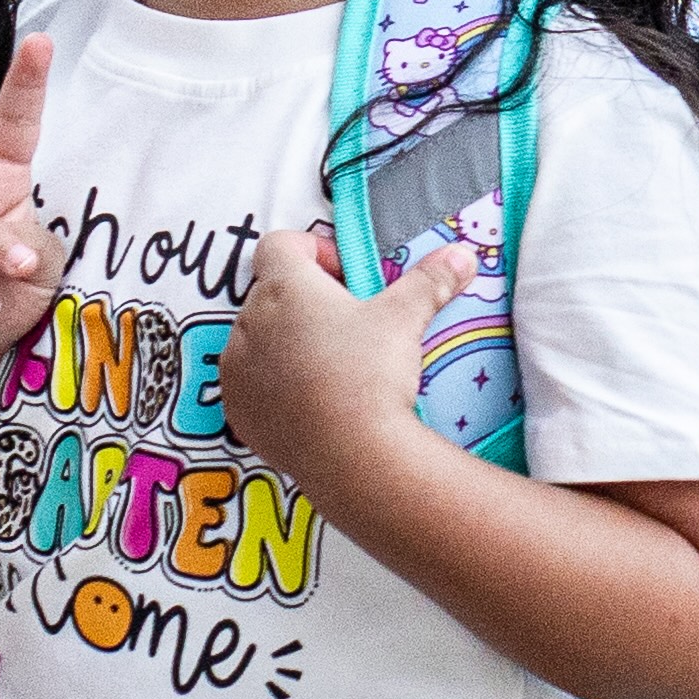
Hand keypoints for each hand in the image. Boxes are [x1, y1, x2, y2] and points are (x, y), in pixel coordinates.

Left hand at [218, 219, 473, 483]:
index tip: (346, 277)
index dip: (314, 251)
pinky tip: (310, 401)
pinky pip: (250, 384)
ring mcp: (237, 367)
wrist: (350, 455)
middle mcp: (249, 321)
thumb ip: (429, 280)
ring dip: (285, 343)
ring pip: (257, 339)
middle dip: (306, 302)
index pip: (280, 244)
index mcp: (284, 287)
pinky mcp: (236, 409)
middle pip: (271, 292)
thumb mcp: (405, 318)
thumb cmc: (371, 373)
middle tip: (348, 327)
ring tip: (329, 368)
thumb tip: (461, 255)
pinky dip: (273, 385)